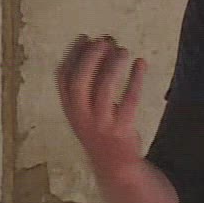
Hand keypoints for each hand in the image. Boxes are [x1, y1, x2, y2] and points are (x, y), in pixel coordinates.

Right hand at [55, 34, 147, 174]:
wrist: (114, 166)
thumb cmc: (99, 128)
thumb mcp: (84, 108)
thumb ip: (89, 81)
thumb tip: (103, 43)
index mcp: (69, 108)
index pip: (62, 77)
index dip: (72, 54)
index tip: (85, 37)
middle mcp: (81, 116)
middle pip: (80, 82)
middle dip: (90, 58)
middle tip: (104, 41)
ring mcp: (101, 124)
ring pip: (105, 90)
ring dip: (113, 66)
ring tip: (123, 50)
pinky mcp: (122, 129)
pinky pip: (130, 100)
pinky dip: (136, 79)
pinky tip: (141, 64)